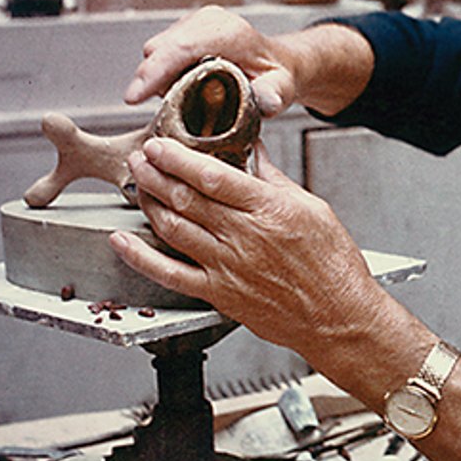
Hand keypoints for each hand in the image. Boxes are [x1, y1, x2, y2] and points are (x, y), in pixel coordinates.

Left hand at [108, 137, 384, 365]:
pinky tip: (121, 241)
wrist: (338, 316)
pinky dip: (139, 257)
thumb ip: (275, 179)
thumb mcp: (313, 208)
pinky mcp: (218, 294)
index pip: (212, 175)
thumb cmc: (333, 265)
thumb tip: (255, 150)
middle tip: (140, 156)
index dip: (179, 157)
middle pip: (186, 198)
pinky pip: (169, 273)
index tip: (160, 144)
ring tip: (136, 183)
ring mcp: (227, 267)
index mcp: (269, 210)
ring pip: (173, 228)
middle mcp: (243, 237)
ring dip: (148, 202)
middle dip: (156, 173)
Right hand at [123, 5, 292, 116]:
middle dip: (153, 80)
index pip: (181, 48)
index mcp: (228, 32)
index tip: (134, 97)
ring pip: (156, 51)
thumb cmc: (277, 73)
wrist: (278, 61)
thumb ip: (275, 94)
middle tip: (170, 108)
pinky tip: (181, 87)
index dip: (154, 73)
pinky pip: (160, 51)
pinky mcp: (185, 29)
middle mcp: (209, 21)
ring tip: (182, 98)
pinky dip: (163, 72)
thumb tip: (268, 101)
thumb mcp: (282, 86)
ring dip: (159, 77)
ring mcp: (194, 22)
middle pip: (161, 50)